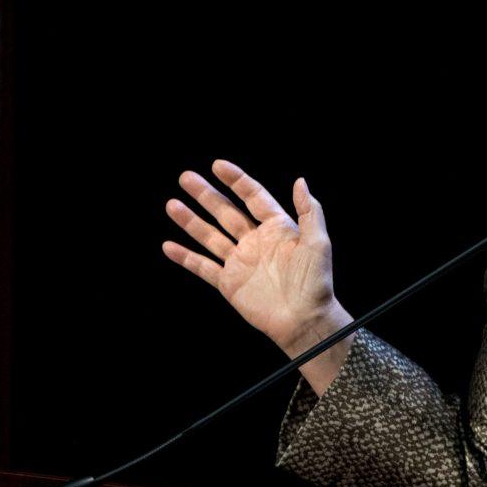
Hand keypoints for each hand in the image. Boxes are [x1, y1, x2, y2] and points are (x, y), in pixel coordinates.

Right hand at [161, 159, 338, 352]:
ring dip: (191, 221)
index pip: (253, 197)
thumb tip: (300, 181)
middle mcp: (256, 241)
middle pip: (226, 212)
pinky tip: (168, 246)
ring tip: (172, 204)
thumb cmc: (316, 283)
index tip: (218, 166)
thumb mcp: (318, 243)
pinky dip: (185, 257)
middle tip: (186, 178)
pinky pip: (202, 267)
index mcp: (277, 228)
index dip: (236, 180)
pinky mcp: (229, 283)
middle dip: (206, 195)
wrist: (304, 320)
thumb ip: (309, 211)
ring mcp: (240, 262)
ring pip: (210, 236)